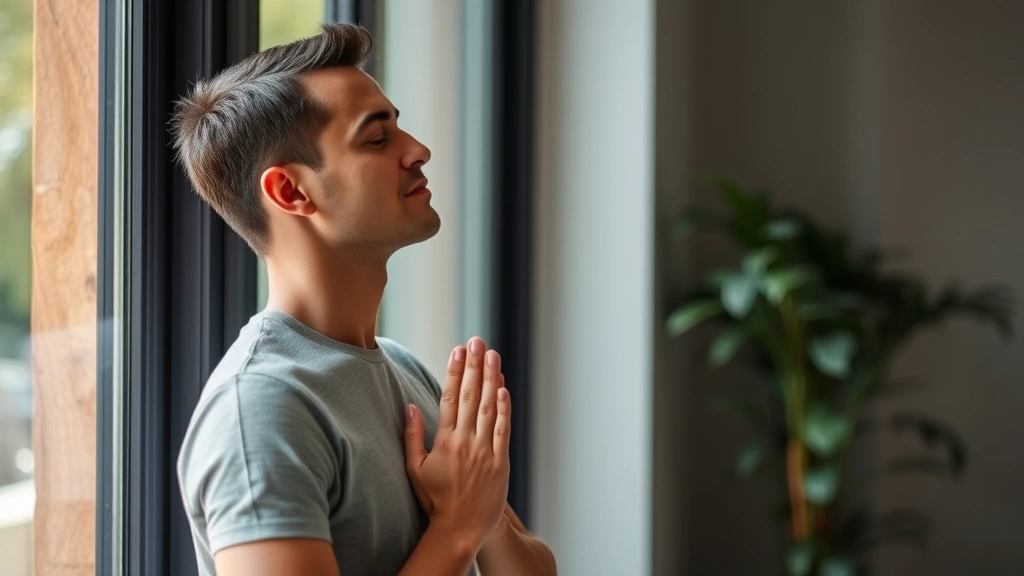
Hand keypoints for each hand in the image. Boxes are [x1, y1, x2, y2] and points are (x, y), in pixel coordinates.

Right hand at [404, 337, 510, 550]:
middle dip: (474, 365)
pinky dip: (504, 408)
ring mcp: (486, 451)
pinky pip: (504, 429)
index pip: (450, 398)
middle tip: (477, 341)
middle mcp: (466, 443)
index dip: (454, 371)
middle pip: (471, 396)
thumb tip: (409, 406)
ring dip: (491, 378)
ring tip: (492, 355)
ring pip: (489, 407)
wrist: (460, 528)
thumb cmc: (434, 499)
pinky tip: (503, 388)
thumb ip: (412, 436)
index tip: (457, 350)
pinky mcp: (501, 462)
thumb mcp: (415, 469)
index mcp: (445, 442)